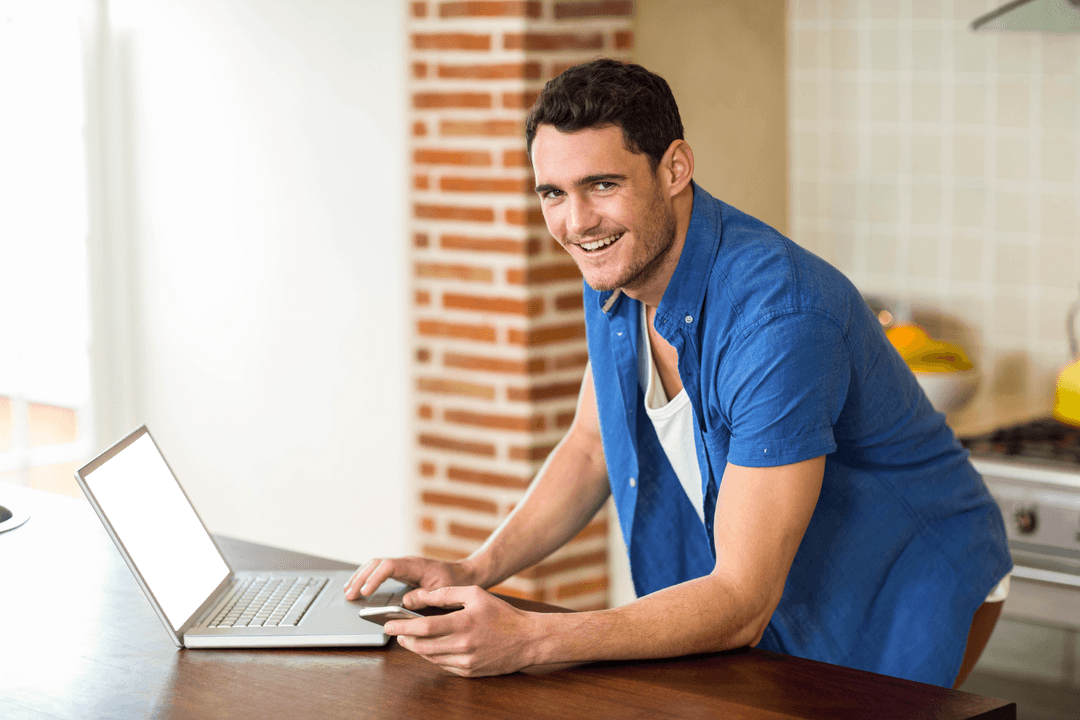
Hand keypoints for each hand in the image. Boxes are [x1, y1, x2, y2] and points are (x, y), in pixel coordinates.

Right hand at [343, 556, 478, 606]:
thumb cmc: (454, 583)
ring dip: (360, 577)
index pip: (388, 566)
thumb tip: (404, 601)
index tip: (365, 593)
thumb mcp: (441, 592)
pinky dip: (367, 577)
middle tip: (349, 595)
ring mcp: (403, 565)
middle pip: (376, 564)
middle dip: (360, 578)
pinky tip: (359, 587)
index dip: (375, 579)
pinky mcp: (402, 571)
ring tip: (348, 591)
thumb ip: (423, 597)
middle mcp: (406, 562)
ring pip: (375, 565)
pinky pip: (379, 570)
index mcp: (415, 566)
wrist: (464, 574)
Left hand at [386, 586, 542, 676]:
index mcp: (464, 623)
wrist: (527, 640)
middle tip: (395, 630)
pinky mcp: (468, 672)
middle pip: (423, 645)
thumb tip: (419, 595)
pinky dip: (430, 656)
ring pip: (430, 657)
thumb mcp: (475, 594)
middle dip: (404, 638)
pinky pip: (442, 665)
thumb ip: (446, 593)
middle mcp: (463, 645)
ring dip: (415, 647)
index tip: (389, 623)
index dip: (403, 626)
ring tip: (408, 637)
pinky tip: (427, 646)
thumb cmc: (502, 614)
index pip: (424, 627)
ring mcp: (465, 662)